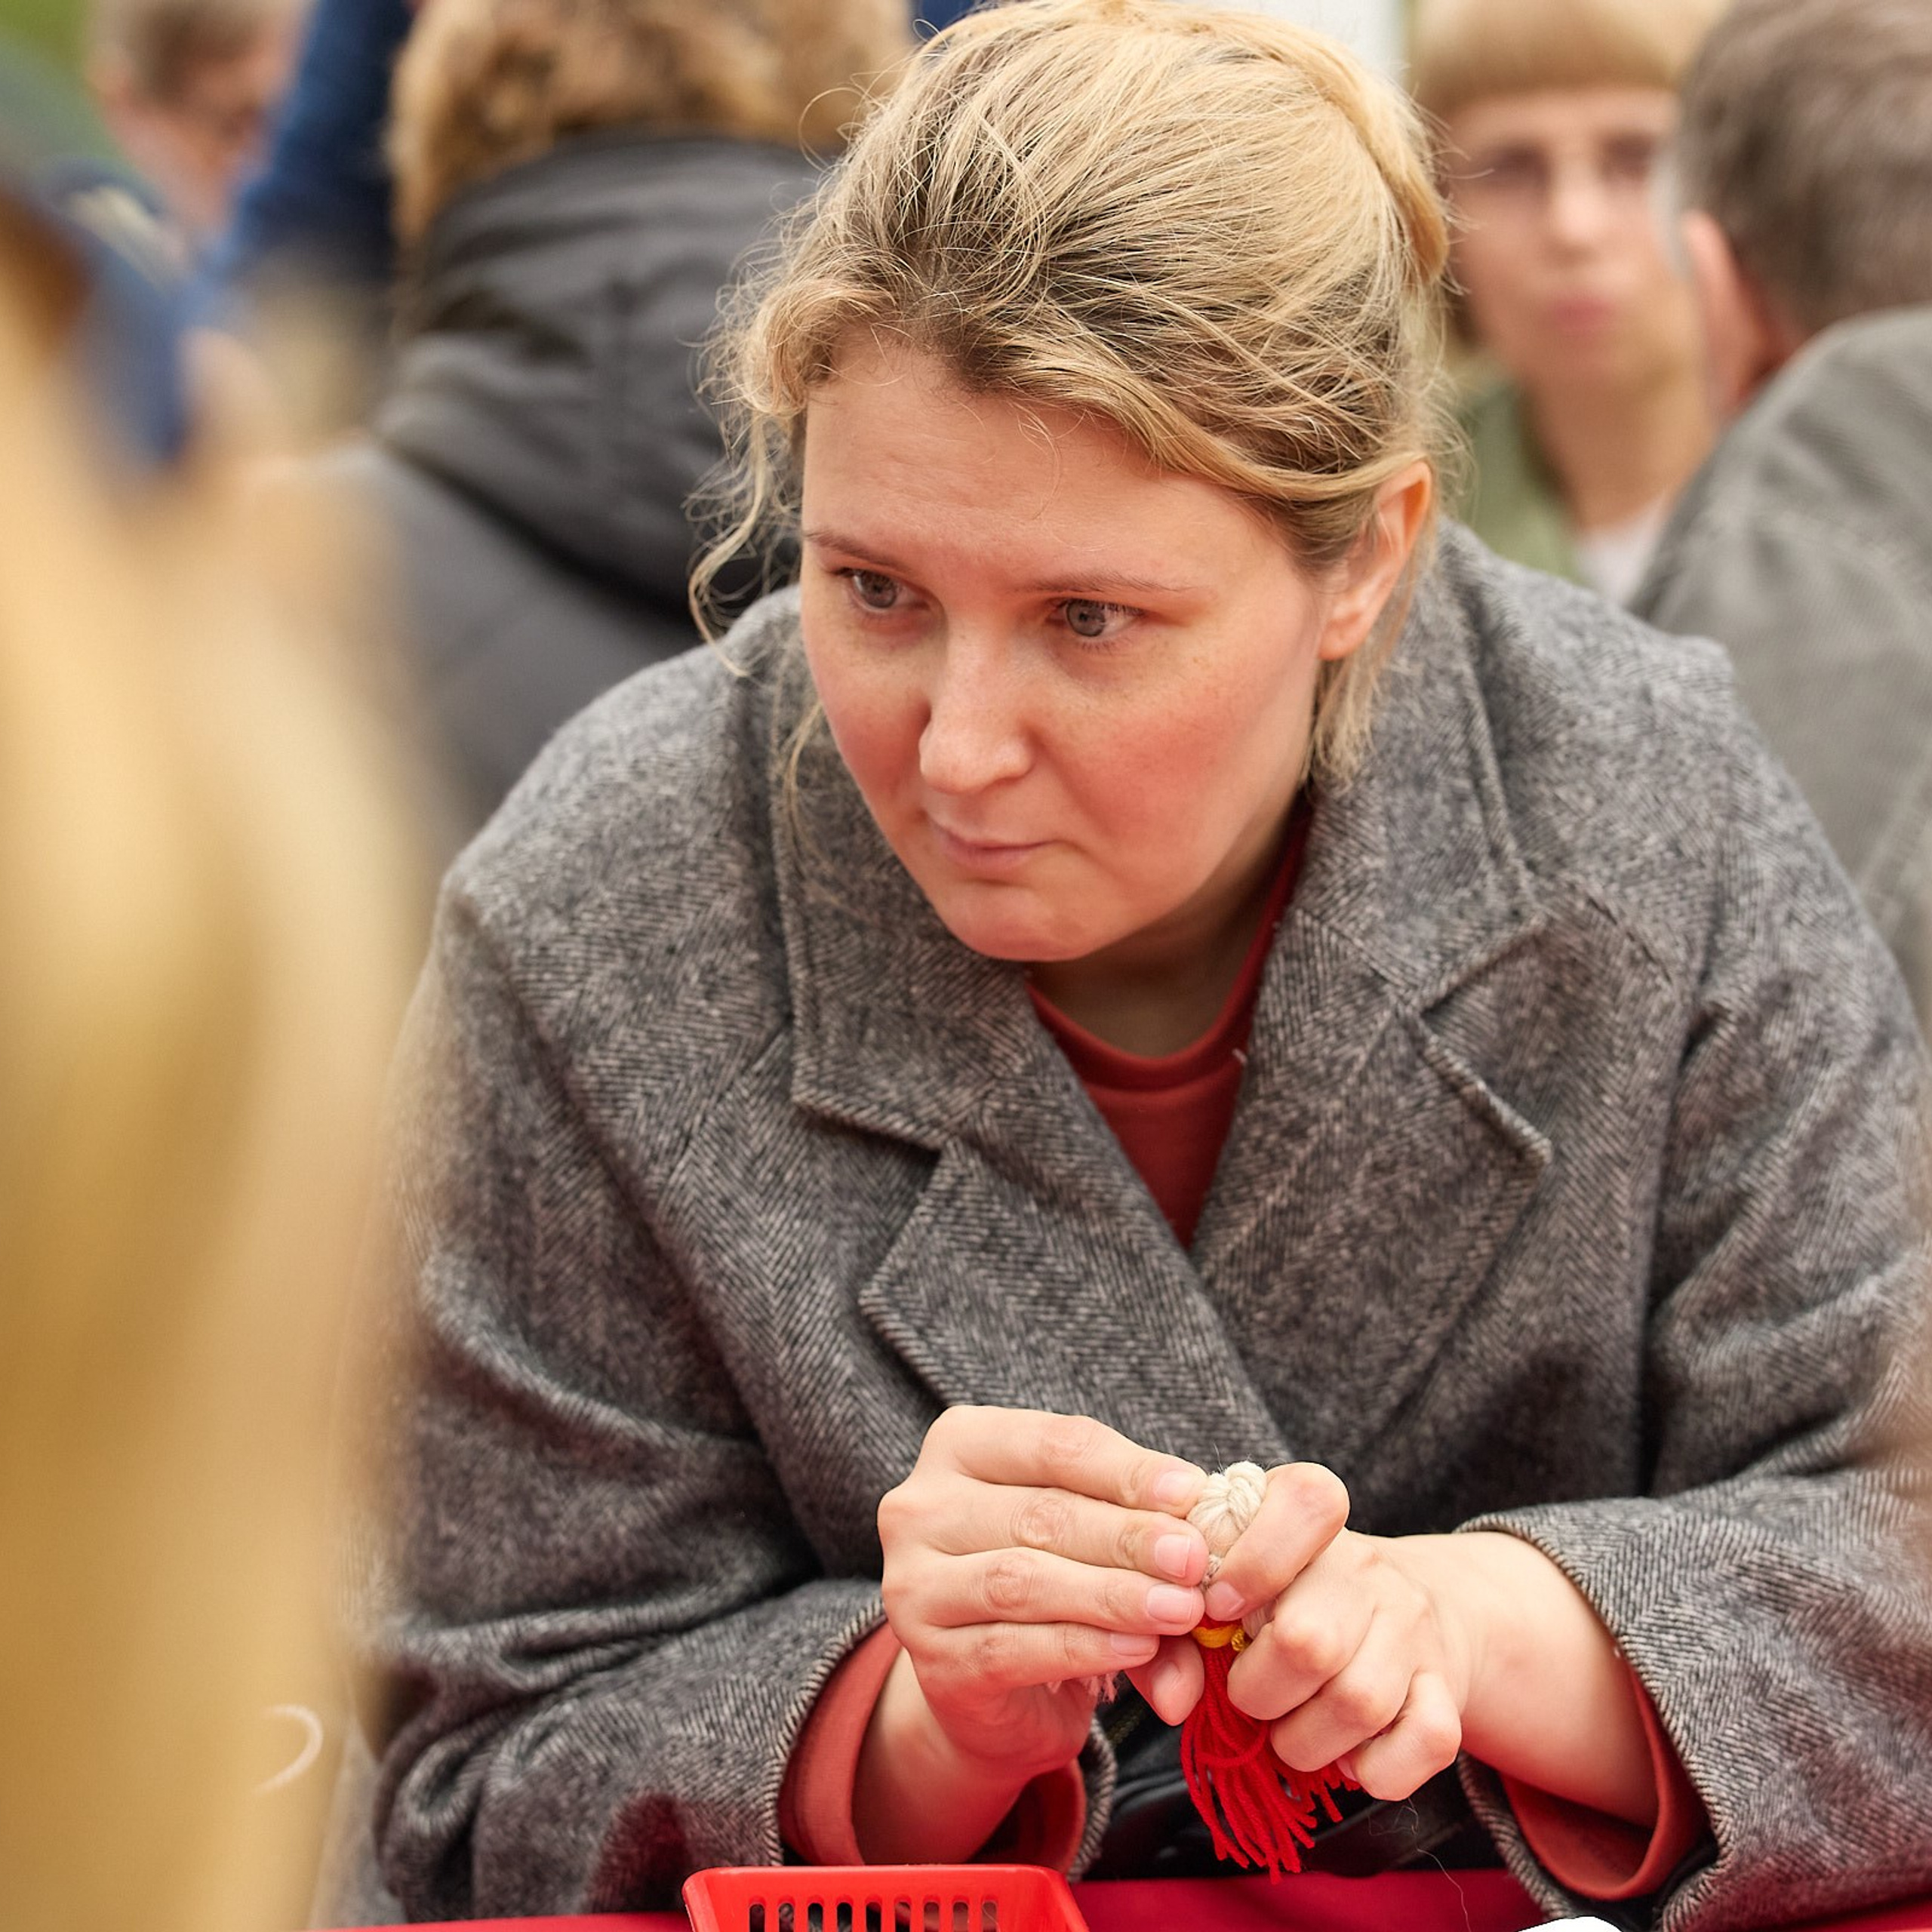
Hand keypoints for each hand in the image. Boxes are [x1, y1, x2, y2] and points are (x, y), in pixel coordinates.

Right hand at [876, 1406, 1210, 1776]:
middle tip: (1194, 1560)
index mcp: (961, 1446)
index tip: (1191, 1492)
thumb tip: (1201, 1550)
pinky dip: (1085, 1647)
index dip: (1125, 1469)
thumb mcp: (1090, 1540)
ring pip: (1022, 1580)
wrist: (991, 1686)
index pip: (1051, 1444)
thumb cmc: (1050, 1579)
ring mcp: (913, 1586)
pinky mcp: (931, 1661)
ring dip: (1112, 1594)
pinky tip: (1140, 1647)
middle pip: (1039, 1513)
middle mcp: (920, 1507)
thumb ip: (1139, 1538)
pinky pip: (1013, 1649)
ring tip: (1179, 1608)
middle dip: (1128, 1536)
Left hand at [1202, 1465, 1657, 1824]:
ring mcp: (1413, 1629)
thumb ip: (1184, 1629)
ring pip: (1359, 1702)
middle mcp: (1369, 1570)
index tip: (1217, 1607)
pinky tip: (1347, 1755)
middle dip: (1258, 1692)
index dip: (1253, 1560)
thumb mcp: (1234, 1581)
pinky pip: (1428, 1740)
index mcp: (1310, 1523)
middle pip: (1309, 1640)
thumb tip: (1174, 1697)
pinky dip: (1376, 1768)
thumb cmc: (1291, 1596)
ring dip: (1304, 1741)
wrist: (1412, 1602)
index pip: (1305, 1503)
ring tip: (1289, 1730)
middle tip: (1248, 1695)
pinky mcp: (1446, 1688)